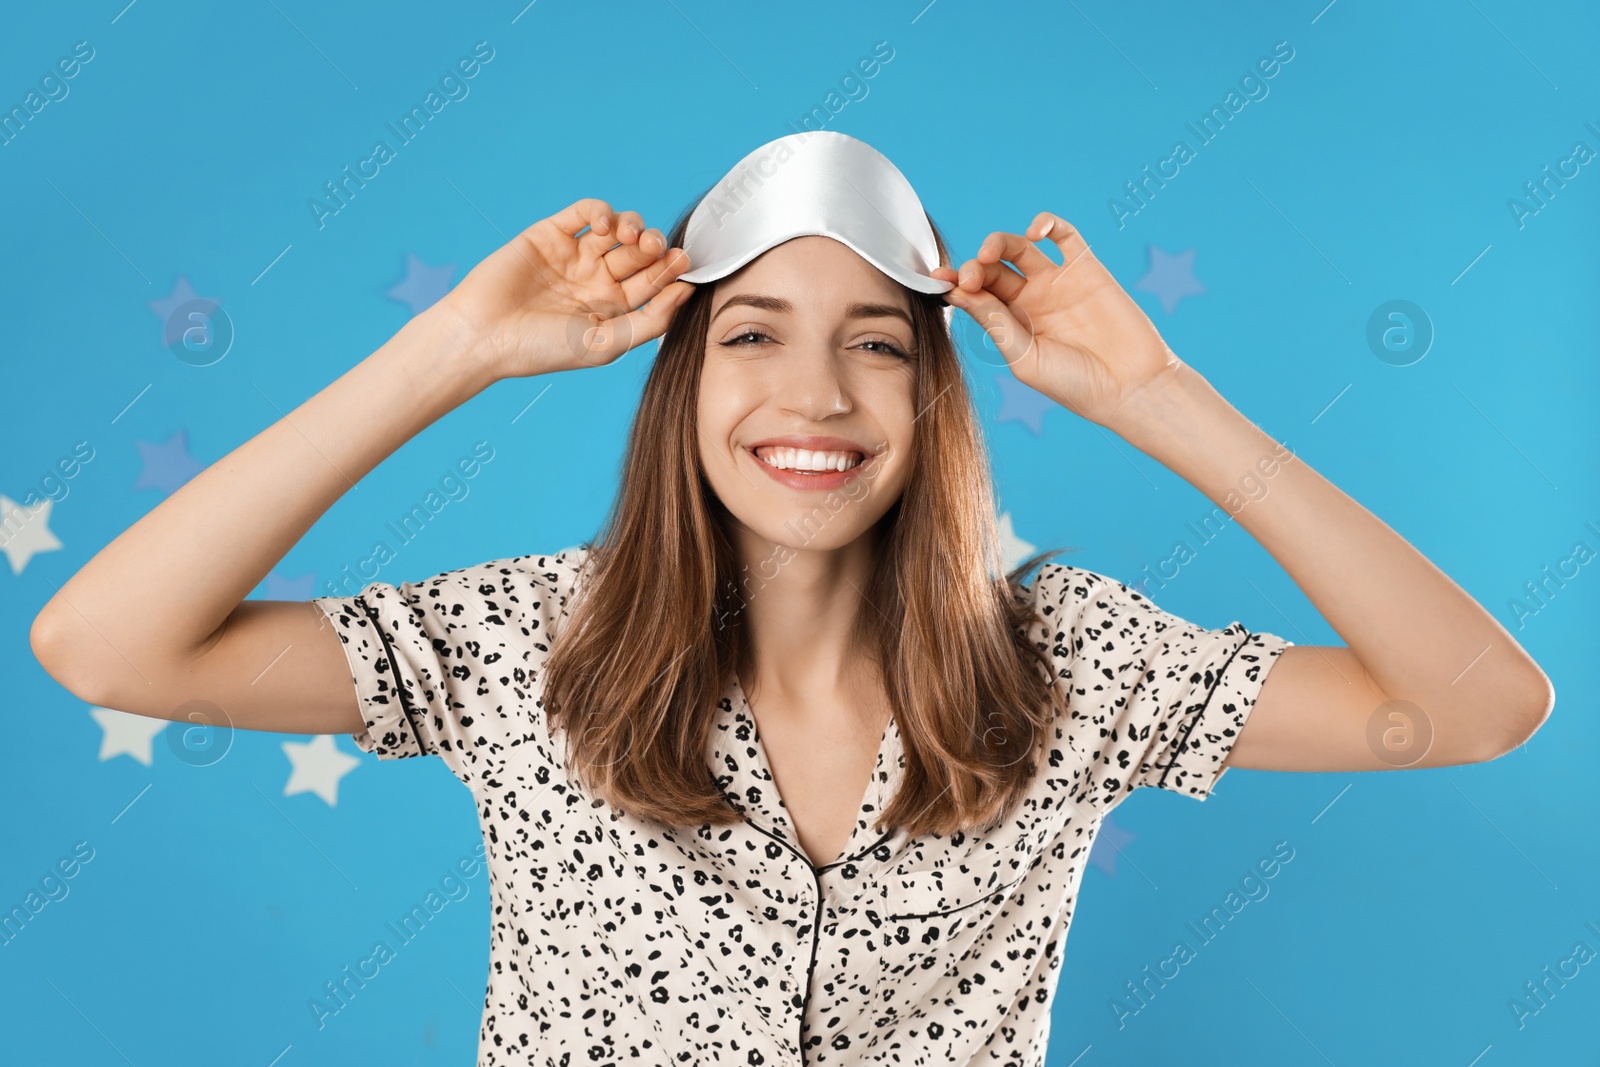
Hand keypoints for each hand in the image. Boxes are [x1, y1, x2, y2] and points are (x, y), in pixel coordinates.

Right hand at [435, 197, 694, 378]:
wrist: (484, 335)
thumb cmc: (541, 349)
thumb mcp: (606, 345)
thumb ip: (650, 322)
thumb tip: (685, 293)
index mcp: (613, 309)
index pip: (654, 284)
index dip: (672, 272)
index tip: (684, 267)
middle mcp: (597, 280)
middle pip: (640, 254)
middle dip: (657, 249)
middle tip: (663, 250)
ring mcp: (575, 255)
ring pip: (619, 229)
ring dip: (635, 227)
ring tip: (634, 238)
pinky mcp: (551, 234)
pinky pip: (585, 212)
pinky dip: (602, 211)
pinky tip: (606, 225)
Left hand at [934, 212, 1182, 430]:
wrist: (1130, 387)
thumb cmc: (1075, 384)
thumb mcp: (1025, 358)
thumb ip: (995, 323)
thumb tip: (958, 293)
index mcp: (1010, 325)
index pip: (975, 295)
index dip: (955, 284)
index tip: (937, 280)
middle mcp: (1030, 300)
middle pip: (992, 270)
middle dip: (975, 267)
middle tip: (969, 278)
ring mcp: (1057, 282)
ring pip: (1019, 248)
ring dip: (998, 243)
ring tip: (990, 253)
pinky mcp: (1086, 268)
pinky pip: (1064, 235)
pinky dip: (1047, 224)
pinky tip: (1035, 232)